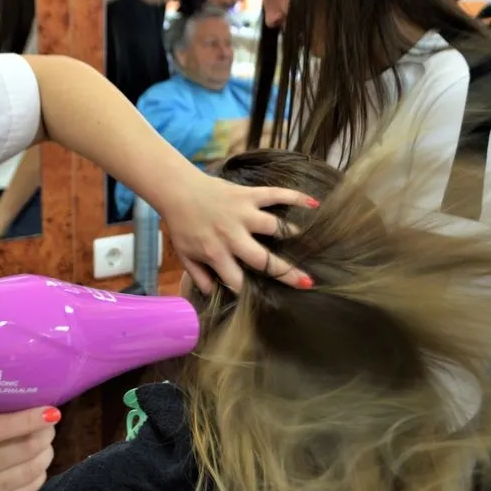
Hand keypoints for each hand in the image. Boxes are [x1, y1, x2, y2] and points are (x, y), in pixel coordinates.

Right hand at [0, 406, 58, 490]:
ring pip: (30, 470)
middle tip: (49, 423)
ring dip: (46, 452)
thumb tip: (13, 387)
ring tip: (45, 441)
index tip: (50, 410)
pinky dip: (39, 474)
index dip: (29, 419)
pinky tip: (37, 463)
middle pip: (22, 449)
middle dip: (45, 433)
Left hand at [162, 169, 316, 293]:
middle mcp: (232, 236)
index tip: (265, 300)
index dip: (250, 292)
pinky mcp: (248, 194)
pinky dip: (294, 197)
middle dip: (285, 272)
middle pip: (263, 258)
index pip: (237, 280)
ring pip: (272, 225)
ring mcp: (242, 213)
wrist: (176, 190)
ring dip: (290, 233)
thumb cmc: (181, 224)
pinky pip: (275, 195)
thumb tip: (213, 293)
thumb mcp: (184, 255)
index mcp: (216, 253)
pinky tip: (314, 203)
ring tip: (308, 240)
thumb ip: (198, 276)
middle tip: (307, 283)